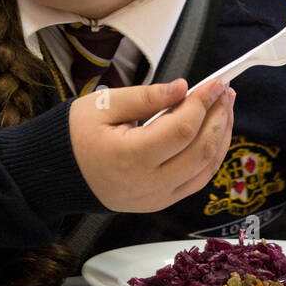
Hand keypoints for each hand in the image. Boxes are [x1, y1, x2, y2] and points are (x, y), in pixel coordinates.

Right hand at [69, 77, 234, 212]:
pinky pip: (197, 181)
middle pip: (201, 151)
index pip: (182, 130)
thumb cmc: (78, 134)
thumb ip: (146, 96)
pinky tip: (214, 133)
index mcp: (130, 157)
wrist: (60, 172)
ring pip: (205, 169)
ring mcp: (156, 198)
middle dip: (219, 118)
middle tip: (225, 92)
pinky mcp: (160, 202)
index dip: (204, 104)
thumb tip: (183, 88)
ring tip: (225, 109)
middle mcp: (148, 184)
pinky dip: (211, 156)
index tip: (216, 83)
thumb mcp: (104, 104)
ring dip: (221, 137)